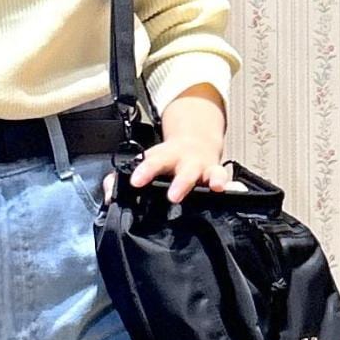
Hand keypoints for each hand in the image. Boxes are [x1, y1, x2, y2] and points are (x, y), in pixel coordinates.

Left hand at [123, 87, 231, 204]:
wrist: (195, 143)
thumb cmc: (168, 159)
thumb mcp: (147, 162)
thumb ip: (123, 176)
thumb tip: (109, 191)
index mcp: (164, 157)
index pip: (152, 162)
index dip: (145, 171)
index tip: (136, 182)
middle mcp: (185, 161)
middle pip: (184, 170)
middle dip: (181, 182)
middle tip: (173, 196)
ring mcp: (203, 167)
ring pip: (209, 172)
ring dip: (212, 179)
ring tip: (214, 188)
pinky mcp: (217, 174)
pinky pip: (224, 179)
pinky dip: (228, 184)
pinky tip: (230, 191)